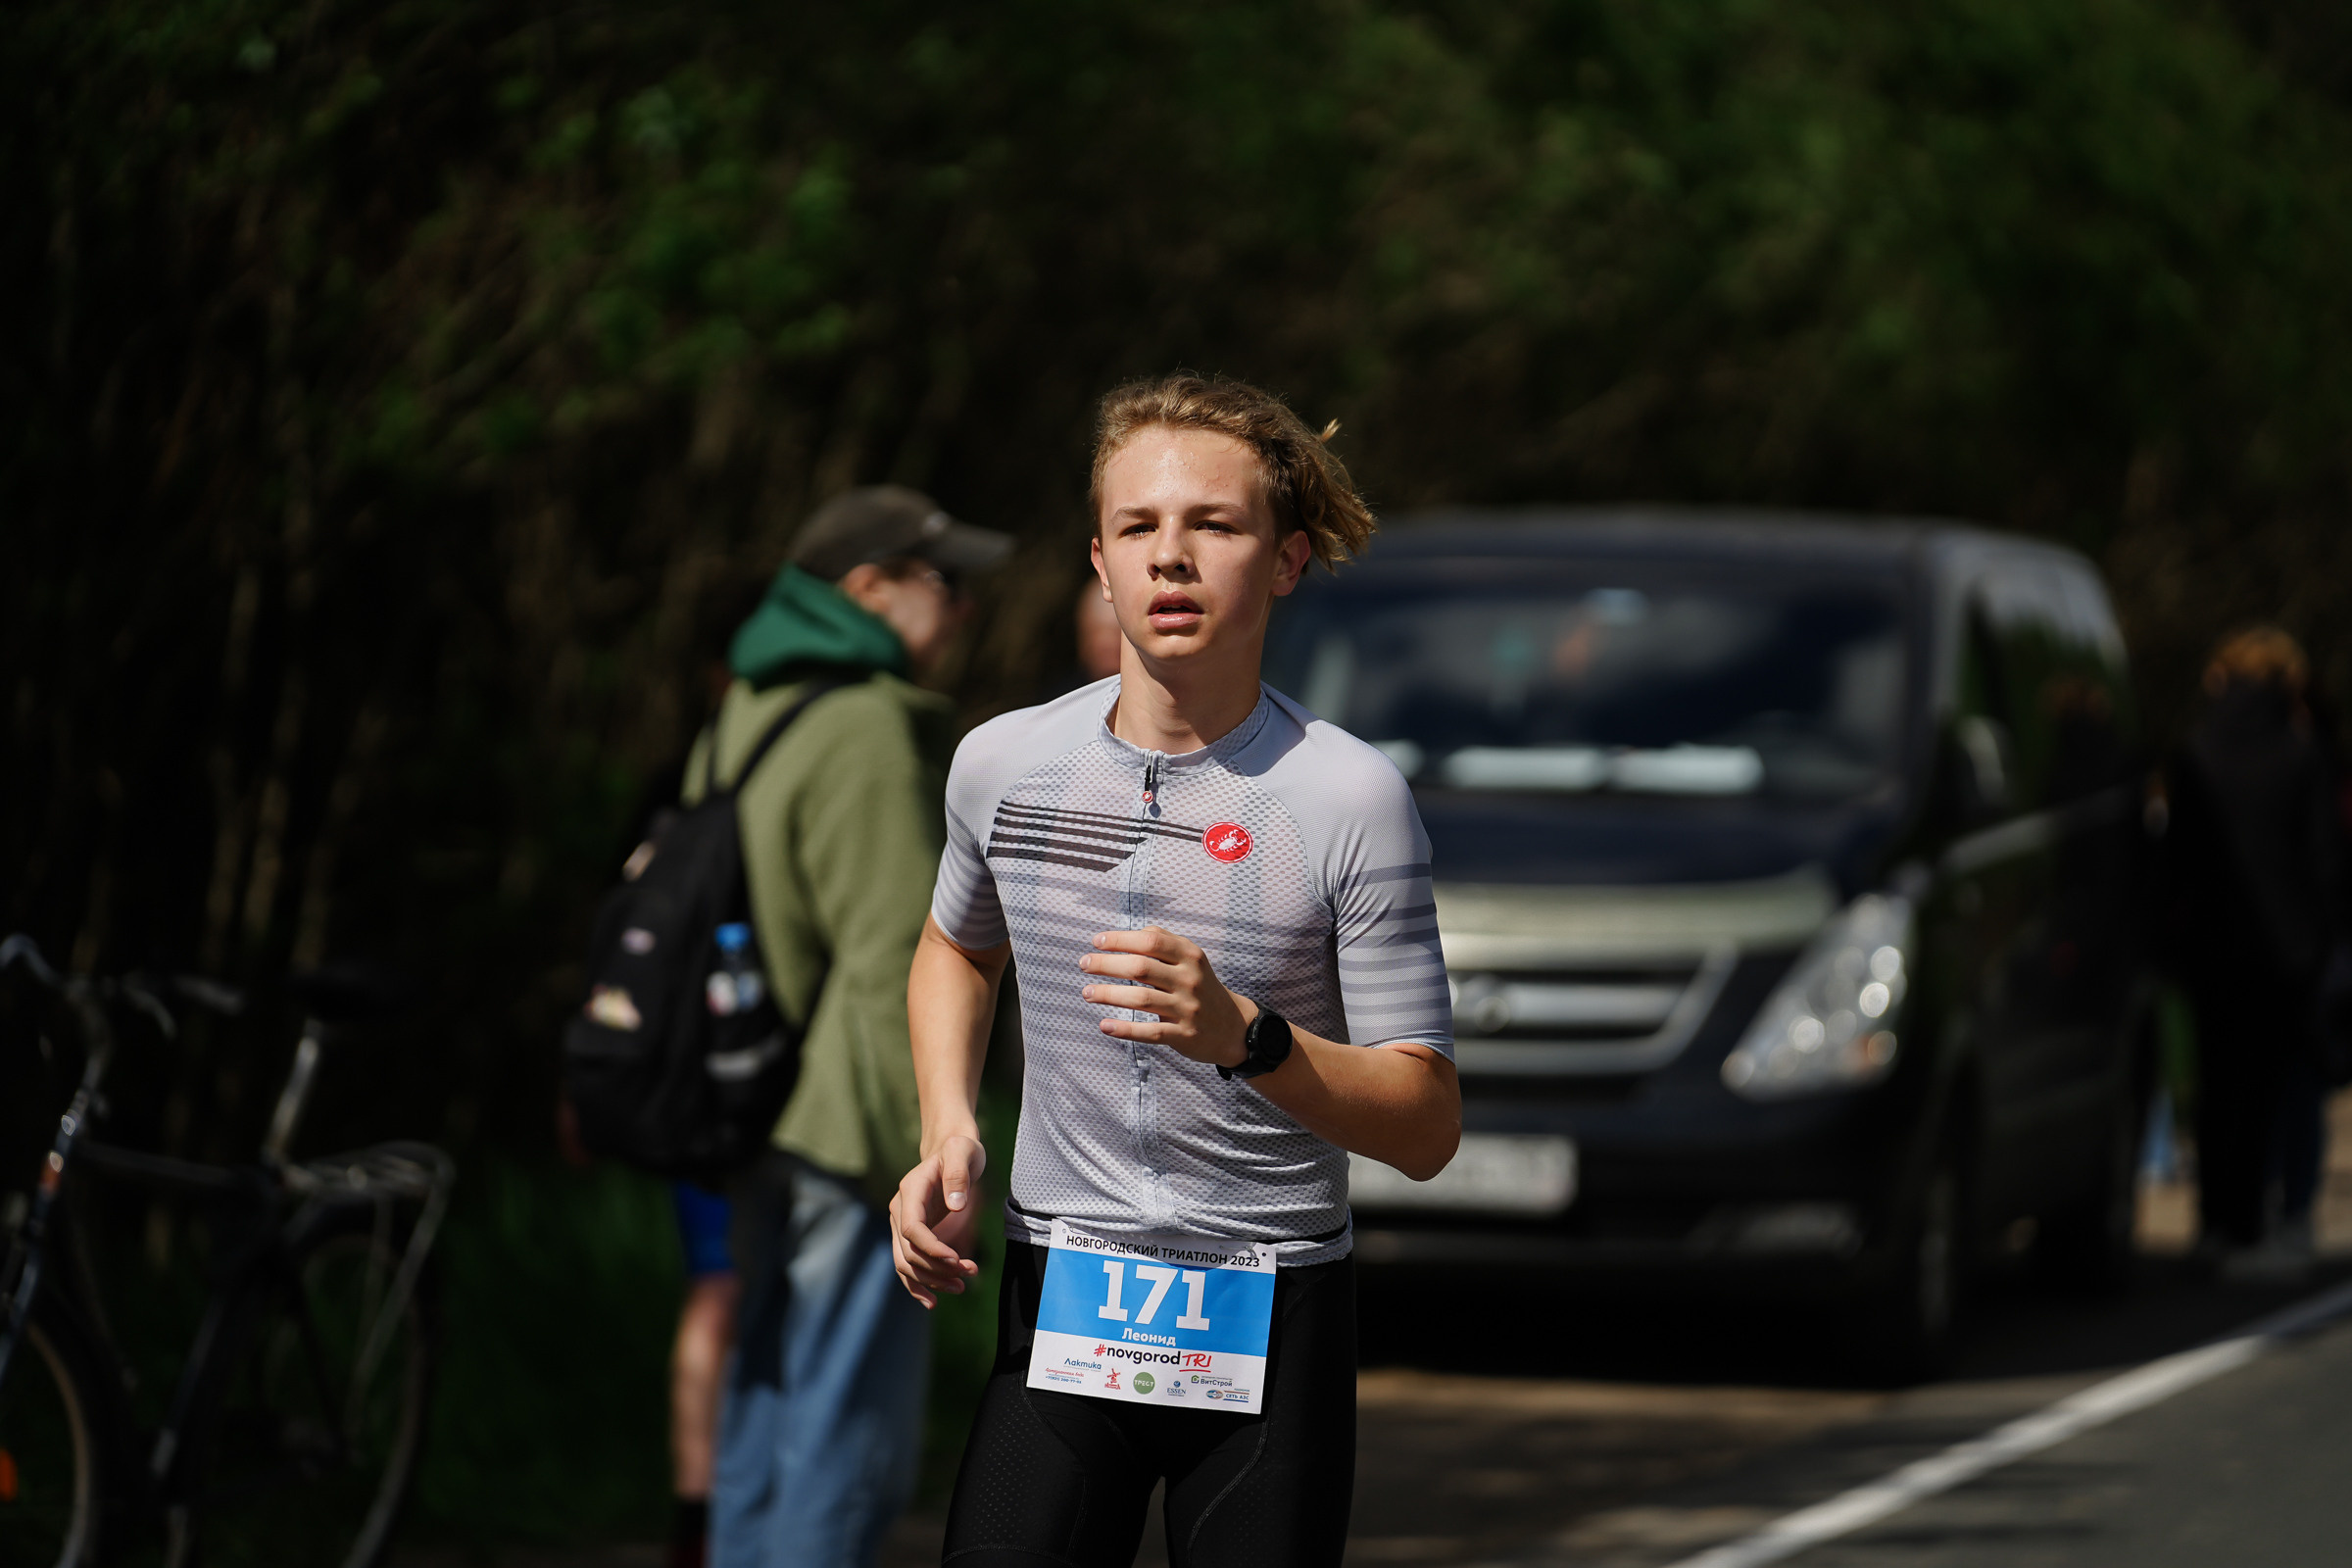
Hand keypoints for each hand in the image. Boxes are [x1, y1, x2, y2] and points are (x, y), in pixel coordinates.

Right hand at [889, 1133, 985, 1307]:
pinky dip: (918, 1285)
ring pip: (907, 1263)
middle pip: (909, 1251)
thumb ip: (958, 1174)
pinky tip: (932, 1301)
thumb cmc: (960, 1150)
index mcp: (910, 1191)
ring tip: (961, 1287)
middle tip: (969, 1274)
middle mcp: (900, 1210)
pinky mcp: (911, 1236)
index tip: (956, 1260)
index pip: (911, 1228)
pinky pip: (908, 1265)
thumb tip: (955, 1206)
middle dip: (937, 1269)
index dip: (931, 1248)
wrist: (951, 1150)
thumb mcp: (964, 1152)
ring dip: (932, 1280)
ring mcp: (902, 1224)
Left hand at [1079, 926, 1256, 1069]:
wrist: (1233, 1027)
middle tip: (1084, 964)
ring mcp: (1187, 1008)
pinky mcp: (1184, 1035)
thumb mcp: (1191, 959)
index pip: (1151, 941)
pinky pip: (1150, 1032)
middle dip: (1107, 964)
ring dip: (1109, 994)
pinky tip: (1104, 1025)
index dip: (1121, 939)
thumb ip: (1164, 941)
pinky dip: (1125, 1029)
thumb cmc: (1202, 987)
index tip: (1096, 941)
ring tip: (1087, 992)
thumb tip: (1130, 933)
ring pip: (1142, 999)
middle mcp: (1190, 980)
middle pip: (1141, 967)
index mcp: (1190, 956)